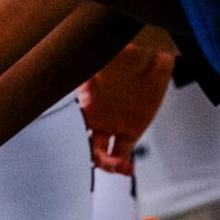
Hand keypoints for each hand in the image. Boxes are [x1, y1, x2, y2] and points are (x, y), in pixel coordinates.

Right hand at [80, 28, 177, 173]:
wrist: (153, 52)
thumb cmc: (126, 51)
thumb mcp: (103, 60)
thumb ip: (88, 75)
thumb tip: (78, 88)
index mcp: (82, 100)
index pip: (67, 126)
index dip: (66, 140)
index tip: (68, 150)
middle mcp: (94, 115)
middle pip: (80, 144)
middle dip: (82, 157)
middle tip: (91, 161)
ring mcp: (111, 124)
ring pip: (100, 154)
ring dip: (104, 165)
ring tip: (115, 166)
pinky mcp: (130, 131)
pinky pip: (121, 154)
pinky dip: (122, 165)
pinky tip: (126, 168)